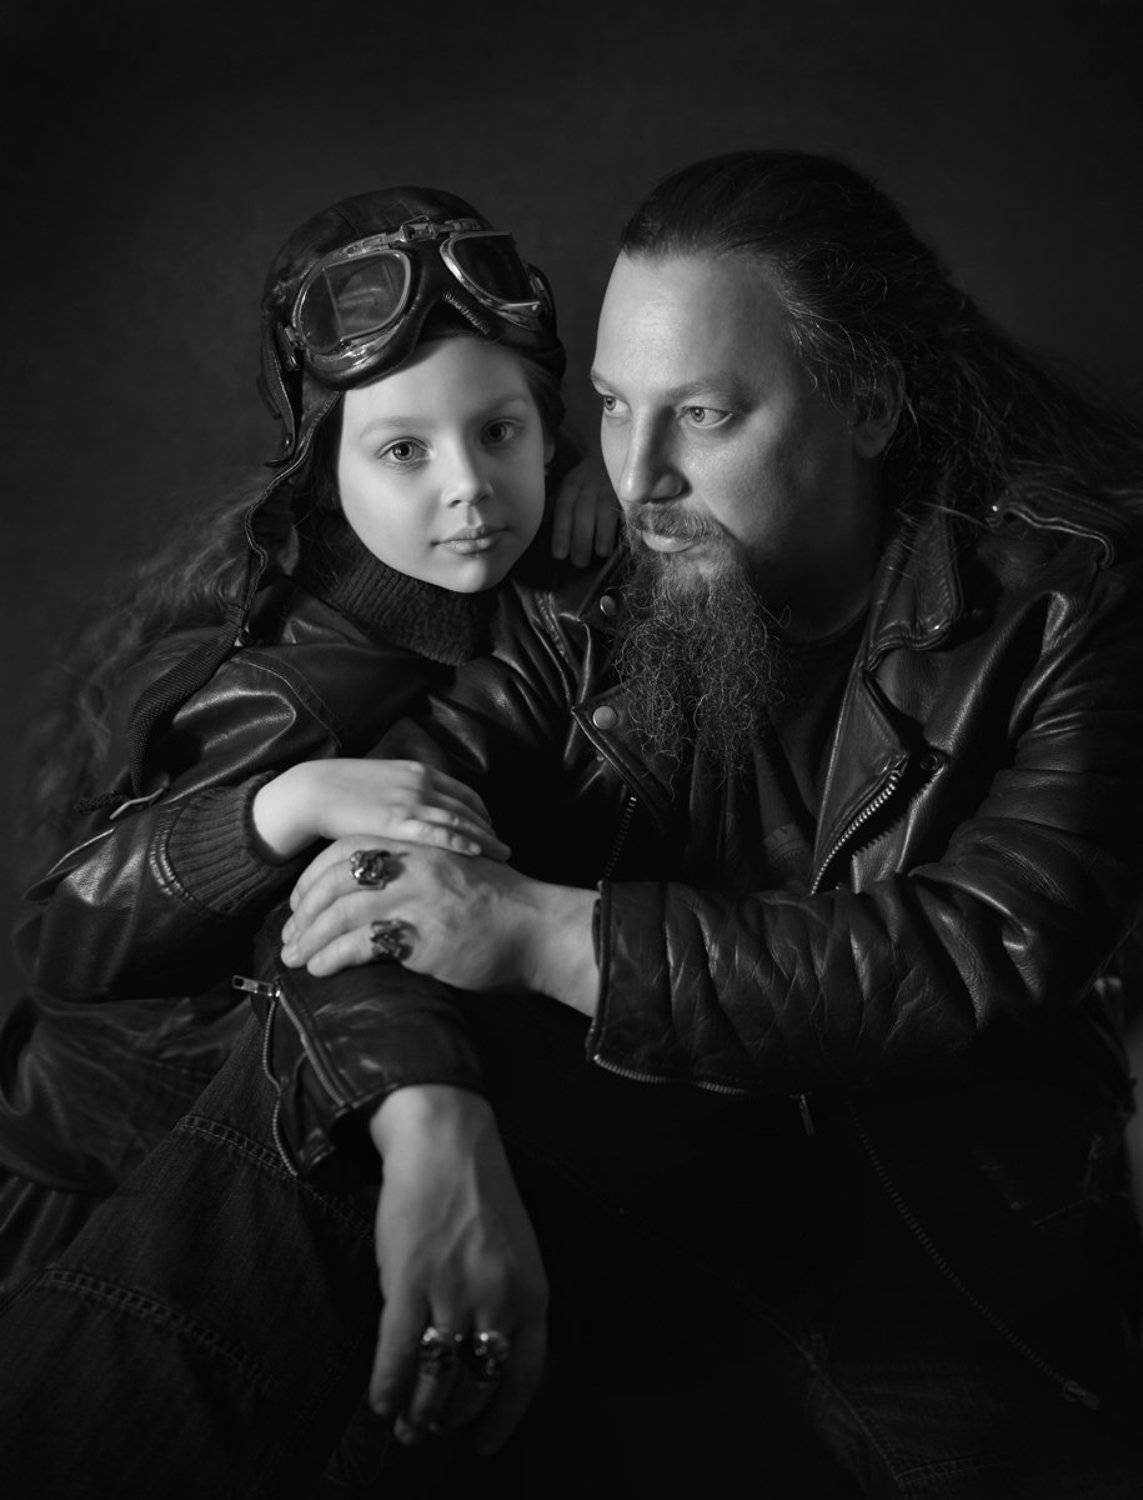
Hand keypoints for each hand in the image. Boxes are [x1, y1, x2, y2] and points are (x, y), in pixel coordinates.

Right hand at [251, 759, 509, 862]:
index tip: (492, 829)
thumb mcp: (383, 782)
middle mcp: (422, 784)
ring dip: (486, 839)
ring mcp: (412, 802)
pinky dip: (462, 842)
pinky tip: (478, 853)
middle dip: (490, 829)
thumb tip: (419, 810)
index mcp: (419, 772)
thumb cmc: (342, 790)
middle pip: (469, 808)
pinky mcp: (398, 821)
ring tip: (503, 856)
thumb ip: (406, 793)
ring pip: (461, 821)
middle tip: (505, 848)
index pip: (464, 793)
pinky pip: (439, 833)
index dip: (482, 813)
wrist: (313, 790)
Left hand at [280, 837, 598, 1012]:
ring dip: (310, 937)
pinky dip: (333, 956)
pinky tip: (321, 969)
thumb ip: (418, 868)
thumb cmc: (500, 906)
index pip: (347, 849)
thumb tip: (378, 885)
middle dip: (304, 910)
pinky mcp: (423, 933)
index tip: (299, 903)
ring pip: (342, 911)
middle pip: (337, 879)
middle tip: (288, 937)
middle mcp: (414, 863)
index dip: (314, 877)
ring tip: (295, 958)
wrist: (540, 929)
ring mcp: (418, 897)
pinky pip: (362, 943)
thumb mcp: (455, 869)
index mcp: (419, 843)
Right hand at [368, 1086, 547, 1452]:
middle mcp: (498, 1299)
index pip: (524, 1376)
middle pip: (476, 1383)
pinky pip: (397, 1352)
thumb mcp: (515, 1251)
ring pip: (437, 1376)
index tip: (484, 1443)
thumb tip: (482, 1358)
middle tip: (429, 1430)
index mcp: (531, 1293)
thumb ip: (508, 1301)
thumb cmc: (477, 1192)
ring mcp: (453, 1291)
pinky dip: (386, 1385)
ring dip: (418, 1410)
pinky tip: (379, 1400)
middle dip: (451, 1417)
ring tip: (405, 1423)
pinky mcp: (409, 1281)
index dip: (501, 1418)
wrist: (444, 1140)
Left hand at [549, 453, 620, 566]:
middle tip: (579, 562)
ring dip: (603, 533)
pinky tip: (622, 539)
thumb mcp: (570, 491)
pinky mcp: (627, 490)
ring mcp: (610, 485)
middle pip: (583, 511)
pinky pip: (625, 506)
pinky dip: (623, 523)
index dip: (561, 532)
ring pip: (605, 509)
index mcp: (571, 486)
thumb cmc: (587, 483)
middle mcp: (589, 484)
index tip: (559, 555)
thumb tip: (544, 534)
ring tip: (601, 554)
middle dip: (581, 538)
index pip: (564, 508)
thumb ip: (560, 510)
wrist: (611, 458)